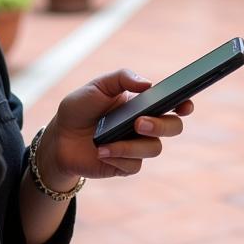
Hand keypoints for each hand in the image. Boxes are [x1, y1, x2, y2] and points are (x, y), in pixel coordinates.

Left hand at [39, 69, 193, 183]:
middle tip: (139, 122)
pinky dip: (118, 157)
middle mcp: (144, 125)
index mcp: (142, 104)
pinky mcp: (126, 165)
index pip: (172, 103)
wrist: (59, 137)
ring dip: (131, 145)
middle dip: (161, 125)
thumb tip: (148, 83)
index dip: (185, 104)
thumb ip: (122, 78)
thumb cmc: (80, 108)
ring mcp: (137, 146)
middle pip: (173, 127)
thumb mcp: (97, 86)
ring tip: (106, 143)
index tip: (184, 104)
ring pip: (154, 149)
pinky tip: (101, 152)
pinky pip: (134, 165)